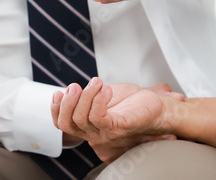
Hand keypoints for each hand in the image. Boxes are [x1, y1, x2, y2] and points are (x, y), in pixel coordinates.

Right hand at [50, 78, 183, 161]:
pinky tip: (104, 89)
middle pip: (67, 123)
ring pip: (81, 119)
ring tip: (95, 82)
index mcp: (90, 125)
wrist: (160, 109)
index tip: (57, 92)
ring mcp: (106, 133)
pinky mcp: (118, 128)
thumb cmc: (134, 103)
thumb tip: (69, 88)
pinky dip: (97, 101)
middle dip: (67, 102)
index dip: (55, 110)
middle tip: (75, 85)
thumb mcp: (106, 95)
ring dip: (85, 97)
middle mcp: (95, 133)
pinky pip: (98, 118)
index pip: (63, 124)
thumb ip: (90, 95)